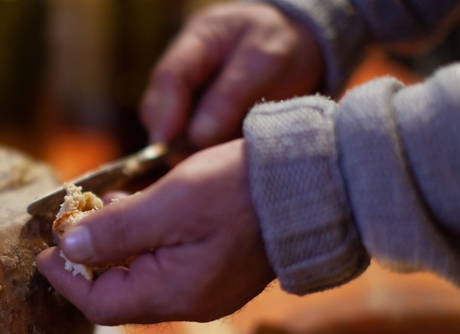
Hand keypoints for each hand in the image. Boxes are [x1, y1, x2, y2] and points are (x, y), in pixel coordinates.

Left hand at [36, 139, 274, 324]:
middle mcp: (190, 299)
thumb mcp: (170, 203)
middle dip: (87, 261)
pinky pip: (165, 263)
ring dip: (113, 246)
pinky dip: (141, 240)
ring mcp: (206, 284)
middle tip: (69, 224)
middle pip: (119, 292)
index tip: (43, 251)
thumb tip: (69, 246)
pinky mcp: (217, 265)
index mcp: (176, 292)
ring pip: (141, 275)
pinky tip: (134, 209)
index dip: (66, 279)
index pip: (102, 304)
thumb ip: (117, 229)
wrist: (311, 180)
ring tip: (98, 209)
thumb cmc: (240, 189)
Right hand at [141, 2, 322, 146]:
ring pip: (170, 131)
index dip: (166, 114)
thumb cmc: (281, 43)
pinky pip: (190, 143)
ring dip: (187, 151)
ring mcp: (188, 97)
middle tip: (199, 163)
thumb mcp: (265, 59)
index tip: (170, 145)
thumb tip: (198, 137)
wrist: (301, 44)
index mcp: (196, 44)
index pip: (168, 79)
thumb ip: (231, 95)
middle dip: (172, 139)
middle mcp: (183, 73)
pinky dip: (203, 155)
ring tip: (217, 164)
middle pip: (158, 109)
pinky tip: (223, 163)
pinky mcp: (199, 120)